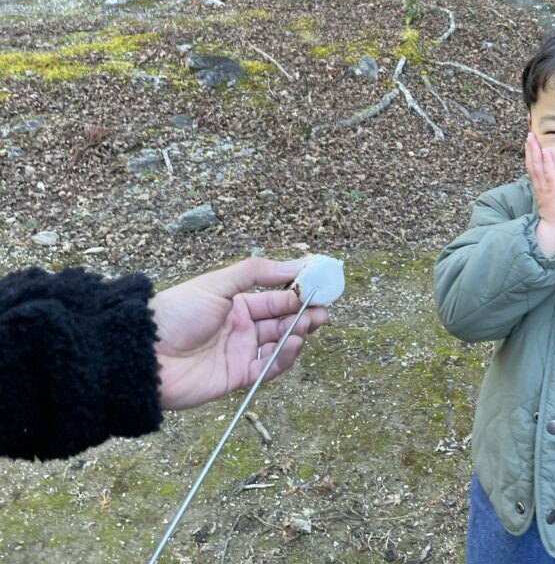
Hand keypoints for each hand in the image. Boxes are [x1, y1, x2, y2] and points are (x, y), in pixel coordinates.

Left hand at [151, 257, 328, 409]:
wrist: (144, 354)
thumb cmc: (176, 313)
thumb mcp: (217, 283)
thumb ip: (257, 273)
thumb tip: (296, 263)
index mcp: (236, 304)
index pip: (276, 298)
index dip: (299, 293)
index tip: (320, 288)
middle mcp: (241, 328)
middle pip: (282, 321)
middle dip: (304, 315)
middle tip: (323, 310)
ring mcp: (240, 353)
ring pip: (279, 344)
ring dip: (298, 334)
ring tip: (312, 324)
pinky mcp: (237, 377)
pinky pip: (268, 368)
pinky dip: (284, 357)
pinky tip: (293, 343)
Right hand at [525, 132, 554, 256]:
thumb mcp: (554, 198)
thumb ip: (554, 188)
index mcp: (540, 186)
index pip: (534, 166)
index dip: (531, 153)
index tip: (530, 141)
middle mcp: (540, 184)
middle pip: (532, 163)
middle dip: (530, 148)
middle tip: (528, 134)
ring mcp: (545, 186)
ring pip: (537, 165)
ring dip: (534, 151)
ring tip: (531, 138)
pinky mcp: (552, 190)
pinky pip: (548, 173)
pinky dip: (547, 162)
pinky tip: (546, 151)